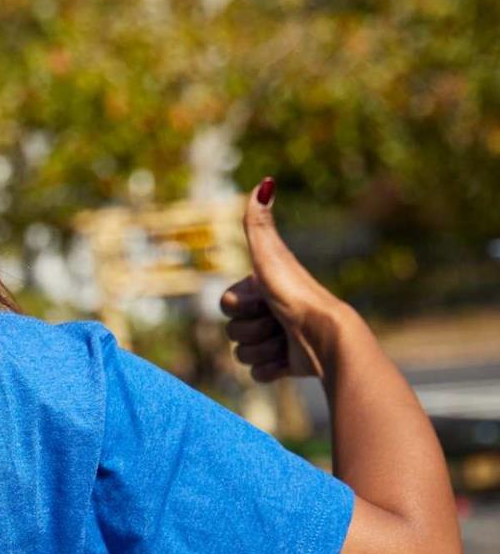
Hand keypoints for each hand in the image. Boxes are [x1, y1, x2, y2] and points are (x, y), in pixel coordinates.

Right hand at [220, 177, 354, 381]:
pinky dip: (270, 370)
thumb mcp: (270, 256)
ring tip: (285, 342)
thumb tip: (265, 180)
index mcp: (264, 287)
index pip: (226, 306)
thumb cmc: (297, 295)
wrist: (327, 337)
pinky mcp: (286, 364)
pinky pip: (258, 373)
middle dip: (251, 332)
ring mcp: (277, 339)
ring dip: (261, 351)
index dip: (240, 308)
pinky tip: (287, 362)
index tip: (263, 302)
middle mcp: (270, 311)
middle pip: (232, 331)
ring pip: (242, 353)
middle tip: (276, 324)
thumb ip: (258, 223)